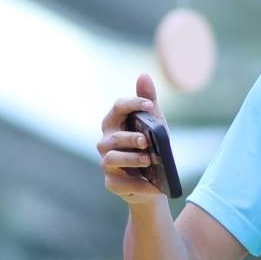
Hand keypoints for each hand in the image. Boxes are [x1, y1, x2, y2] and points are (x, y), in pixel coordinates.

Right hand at [99, 72, 165, 204]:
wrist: (154, 183)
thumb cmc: (151, 148)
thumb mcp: (155, 125)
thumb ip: (149, 102)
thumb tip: (143, 75)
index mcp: (114, 124)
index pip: (118, 107)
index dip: (132, 104)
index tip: (149, 106)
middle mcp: (105, 143)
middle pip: (114, 136)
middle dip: (130, 137)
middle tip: (146, 141)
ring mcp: (106, 164)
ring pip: (113, 158)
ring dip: (131, 159)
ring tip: (148, 160)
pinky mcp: (111, 183)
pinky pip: (121, 183)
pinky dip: (137, 184)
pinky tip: (151, 185)